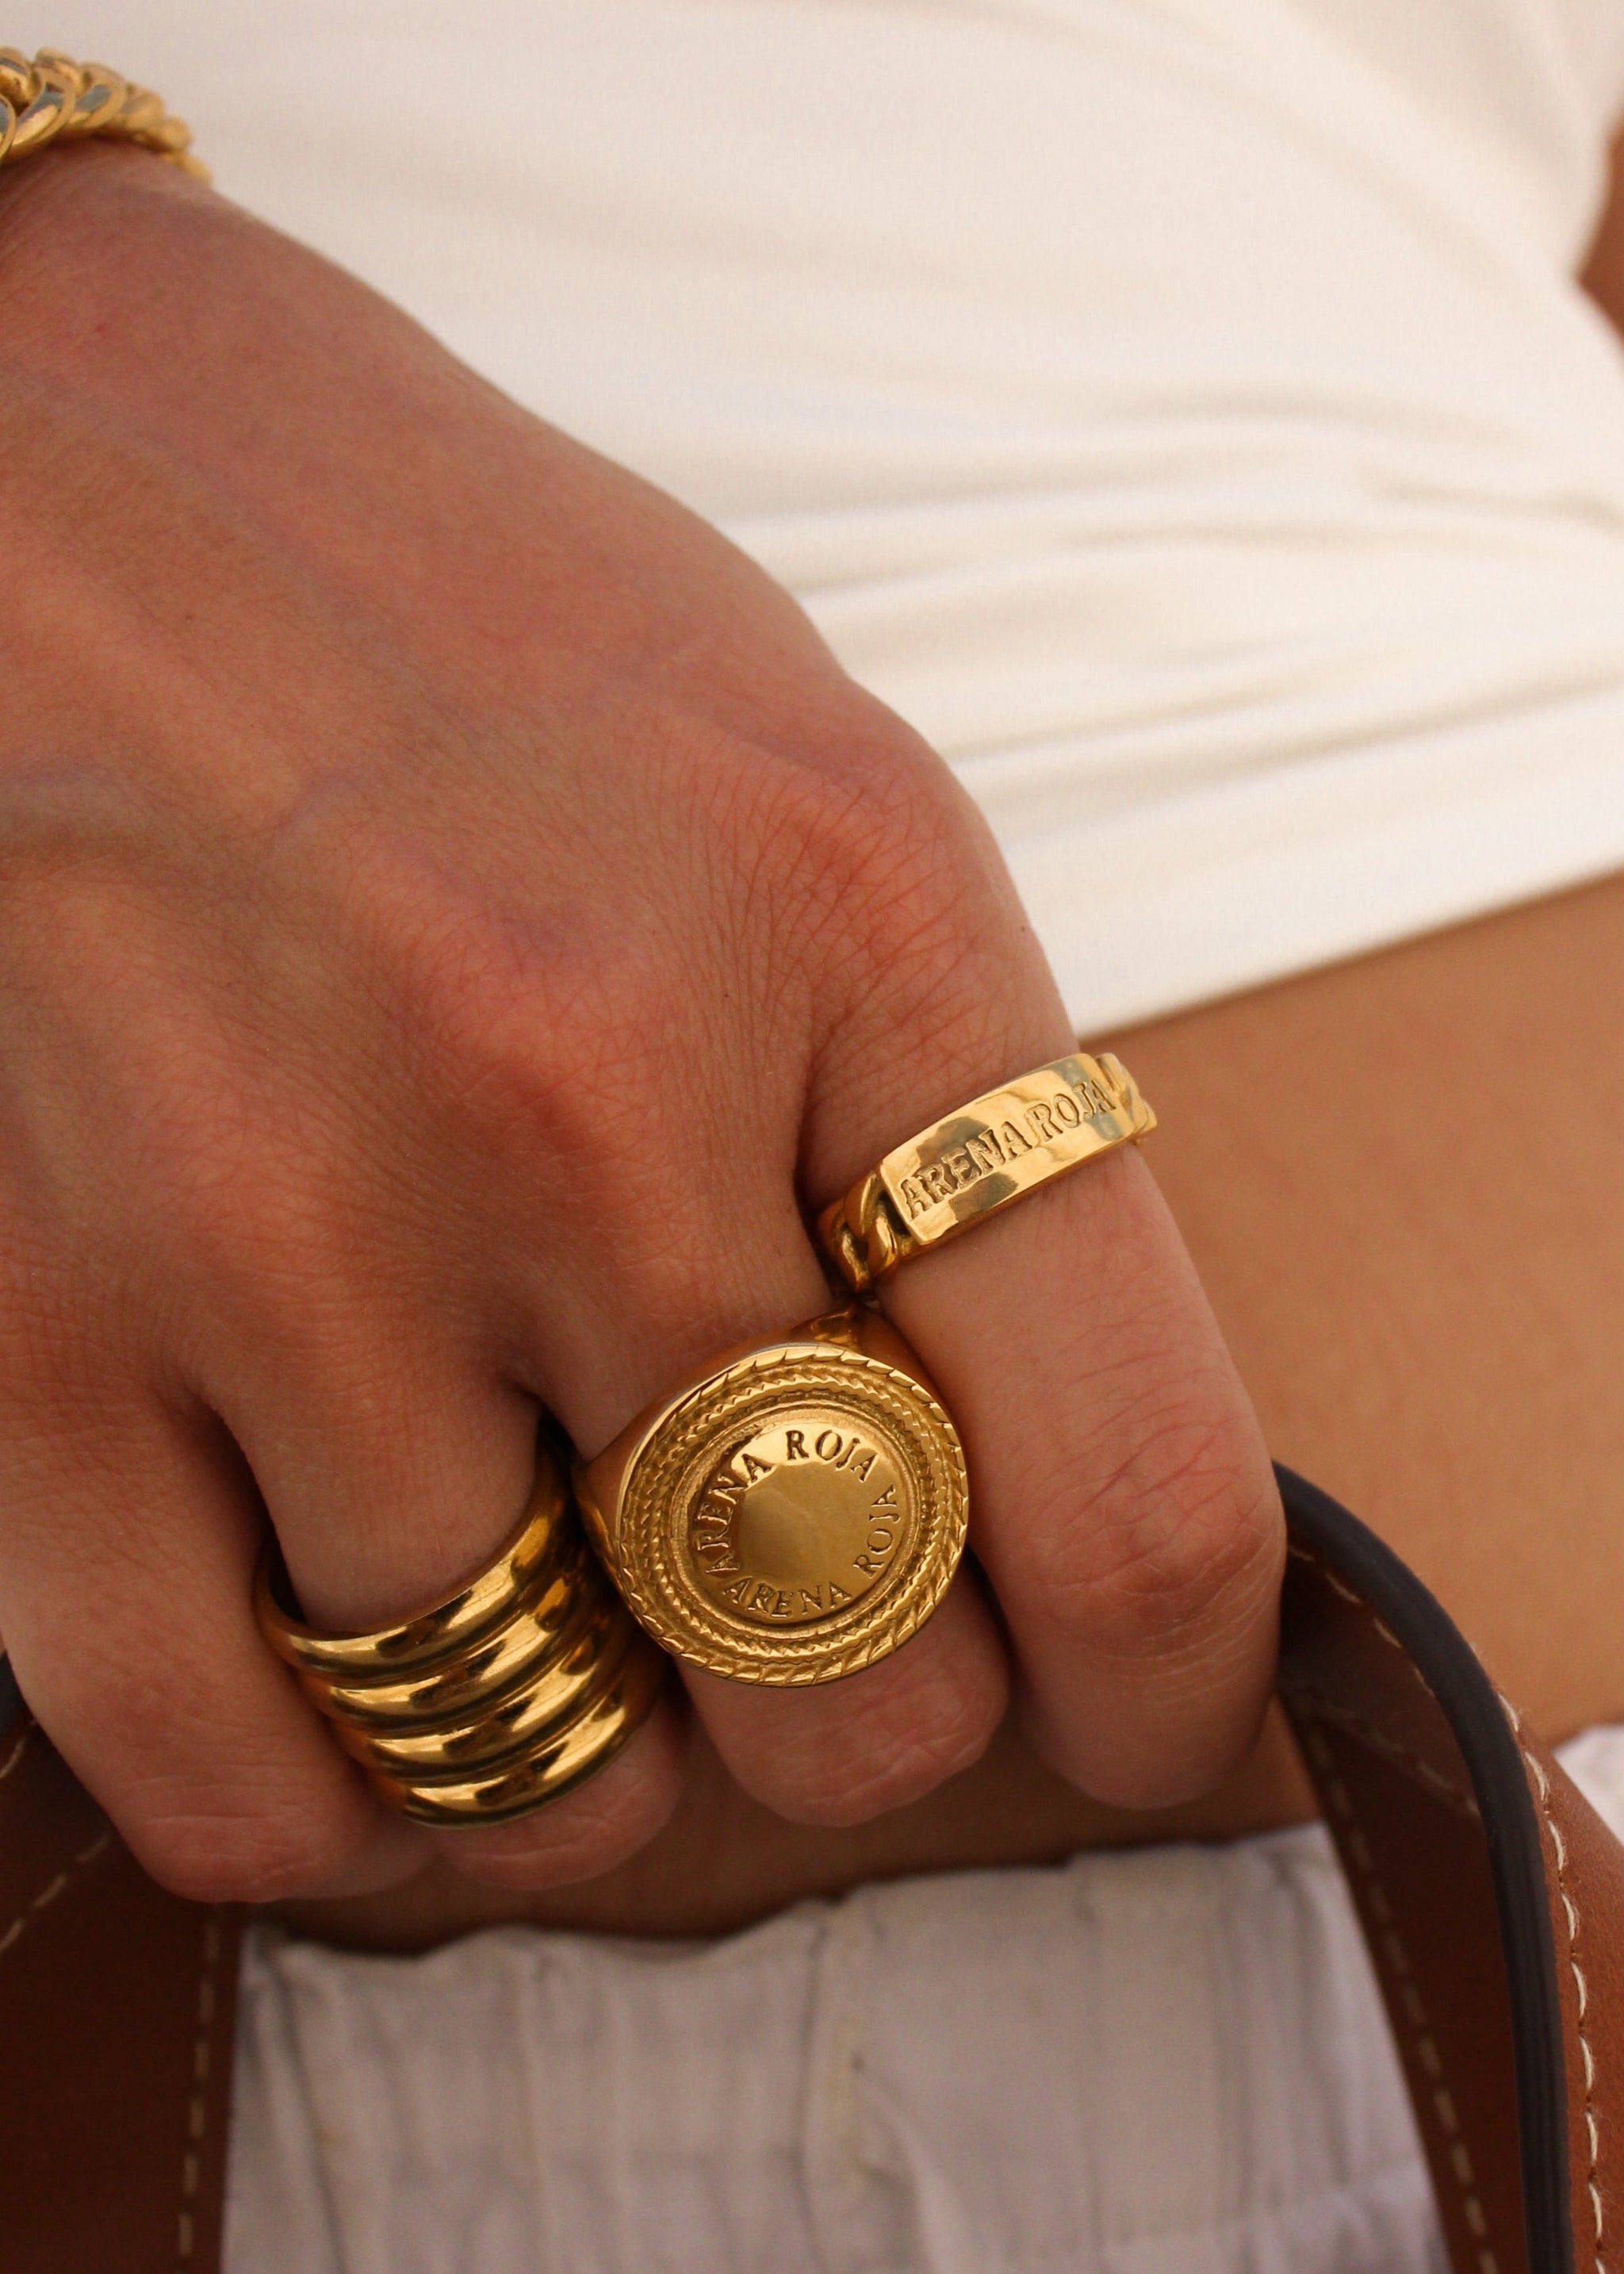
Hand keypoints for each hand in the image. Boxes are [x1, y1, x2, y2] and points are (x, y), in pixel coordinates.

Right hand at [0, 147, 1282, 1902]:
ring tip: (537, 1573)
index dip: (1163, 1693)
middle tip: (773, 1605)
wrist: (47, 454)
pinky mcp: (31, 1327)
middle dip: (839, 1698)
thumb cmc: (459, 628)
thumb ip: (943, 1137)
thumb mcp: (806, 794)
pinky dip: (331, 1808)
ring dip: (582, 1735)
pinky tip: (356, 1692)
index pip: (1128, 1490)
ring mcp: (290, 1222)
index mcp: (856, 922)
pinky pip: (233, 1780)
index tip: (1129, 1721)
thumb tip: (1021, 1502)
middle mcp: (585, 1088)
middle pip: (850, 1692)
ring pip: (550, 1769)